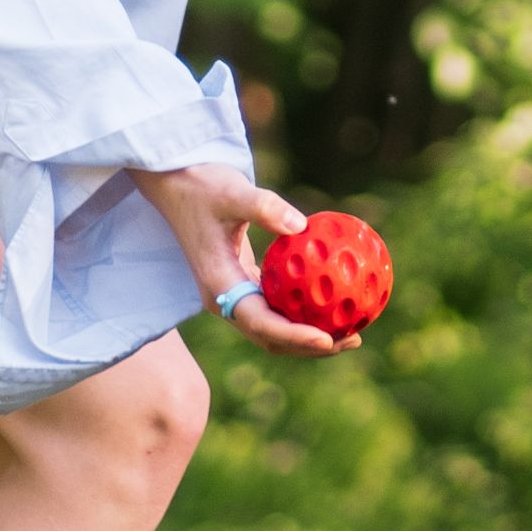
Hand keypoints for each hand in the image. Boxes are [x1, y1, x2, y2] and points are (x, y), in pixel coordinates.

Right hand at [144, 160, 355, 352]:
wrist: (178, 184)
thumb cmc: (203, 186)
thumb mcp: (233, 191)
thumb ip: (264, 208)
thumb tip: (302, 225)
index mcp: (220, 286)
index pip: (260, 323)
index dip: (294, 336)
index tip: (327, 338)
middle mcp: (226, 299)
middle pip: (272, 337)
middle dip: (311, 345)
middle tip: (353, 338)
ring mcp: (235, 294)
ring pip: (277, 327)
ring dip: (312, 334)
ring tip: (353, 330)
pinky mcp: (245, 284)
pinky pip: (280, 305)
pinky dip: (306, 310)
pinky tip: (339, 299)